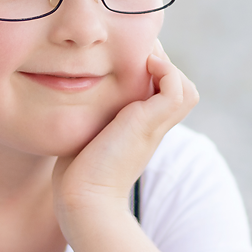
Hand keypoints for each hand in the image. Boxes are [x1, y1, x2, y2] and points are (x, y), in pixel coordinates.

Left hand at [54, 42, 197, 231]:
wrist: (84, 199)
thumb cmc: (77, 173)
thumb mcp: (85, 134)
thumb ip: (87, 115)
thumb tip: (66, 95)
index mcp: (141, 128)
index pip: (162, 92)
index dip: (150, 71)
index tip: (124, 57)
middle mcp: (152, 126)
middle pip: (179, 87)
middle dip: (158, 63)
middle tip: (132, 52)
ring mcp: (154, 125)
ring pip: (186, 88)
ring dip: (167, 67)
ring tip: (141, 60)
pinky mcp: (148, 122)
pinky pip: (177, 89)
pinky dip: (167, 71)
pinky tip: (143, 66)